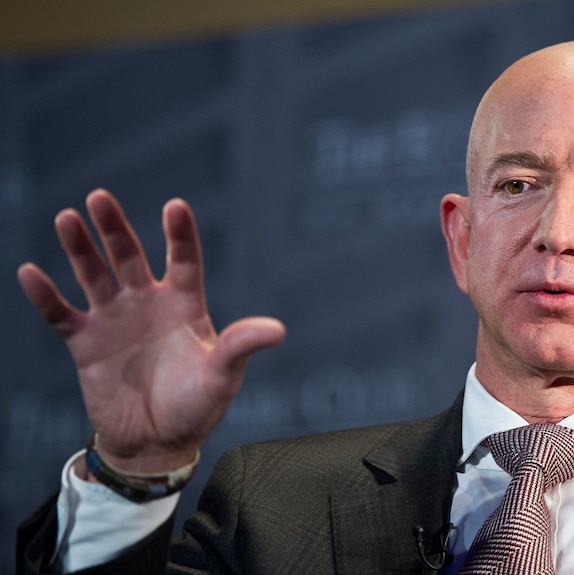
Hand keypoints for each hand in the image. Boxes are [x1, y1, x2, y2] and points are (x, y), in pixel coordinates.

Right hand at [17, 189, 284, 471]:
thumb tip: (278, 330)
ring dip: (80, 248)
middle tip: (100, 197)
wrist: (157, 442)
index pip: (184, 261)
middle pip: (130, 256)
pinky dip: (46, 295)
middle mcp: (148, 304)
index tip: (175, 207)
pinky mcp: (86, 343)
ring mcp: (115, 320)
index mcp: (185, 305)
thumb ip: (240, 347)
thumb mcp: (222, 376)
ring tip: (67, 218)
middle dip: (115, 228)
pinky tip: (30, 272)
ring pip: (94, 274)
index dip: (179, 235)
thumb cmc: (197, 406)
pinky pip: (62, 314)